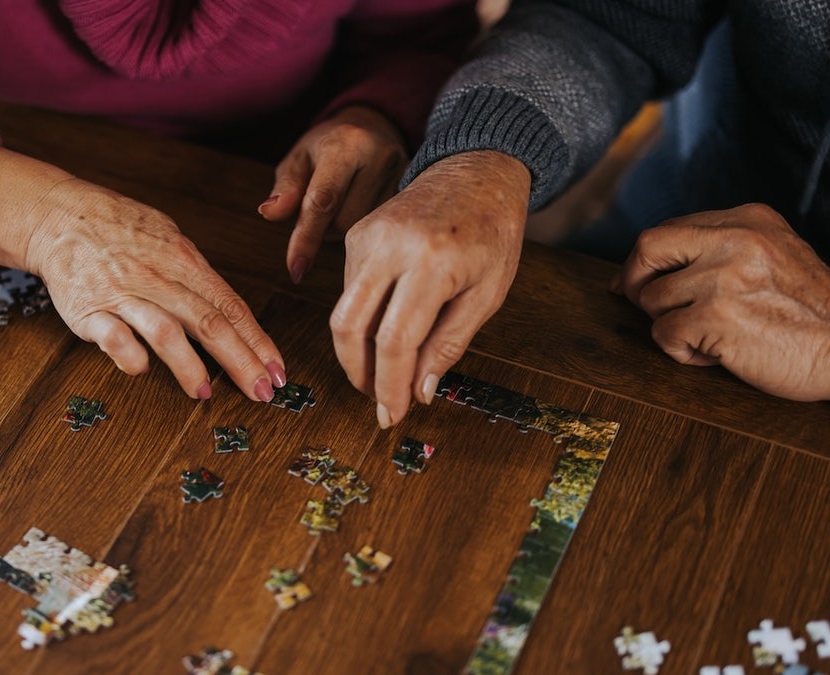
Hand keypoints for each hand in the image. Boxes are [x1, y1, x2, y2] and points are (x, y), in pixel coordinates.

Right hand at [0, 146, 286, 400]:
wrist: (61, 216)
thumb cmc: (120, 229)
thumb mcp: (169, 239)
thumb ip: (196, 277)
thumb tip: (231, 314)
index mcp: (183, 261)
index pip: (230, 306)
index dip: (257, 341)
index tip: (277, 370)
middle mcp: (158, 278)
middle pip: (208, 322)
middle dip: (241, 360)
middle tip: (263, 391)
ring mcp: (123, 295)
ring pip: (165, 332)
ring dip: (189, 366)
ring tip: (205, 393)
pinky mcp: (88, 311)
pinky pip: (113, 337)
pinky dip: (130, 356)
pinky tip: (143, 370)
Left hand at [258, 105, 407, 283]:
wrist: (373, 126)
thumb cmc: (325, 147)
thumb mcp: (298, 159)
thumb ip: (286, 188)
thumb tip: (269, 213)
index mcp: (346, 144)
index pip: (323, 201)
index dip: (306, 238)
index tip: (295, 269)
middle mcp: (379, 157)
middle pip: (345, 221)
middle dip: (325, 227)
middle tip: (322, 209)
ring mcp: (402, 174)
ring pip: (364, 229)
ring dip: (344, 229)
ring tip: (343, 204)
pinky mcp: (415, 190)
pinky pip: (383, 227)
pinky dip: (365, 227)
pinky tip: (361, 208)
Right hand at [331, 150, 529, 426]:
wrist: (475, 172)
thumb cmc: (491, 232)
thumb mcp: (487, 294)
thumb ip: (450, 344)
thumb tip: (419, 391)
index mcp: (432, 262)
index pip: (395, 340)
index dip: (389, 386)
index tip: (392, 414)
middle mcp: (390, 246)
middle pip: (349, 327)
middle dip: (358, 374)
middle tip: (377, 400)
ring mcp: (366, 236)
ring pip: (342, 312)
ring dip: (356, 352)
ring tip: (383, 373)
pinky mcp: (355, 234)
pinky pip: (348, 290)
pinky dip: (360, 321)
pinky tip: (383, 331)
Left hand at [612, 203, 829, 400]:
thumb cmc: (809, 314)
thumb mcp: (773, 258)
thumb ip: (721, 251)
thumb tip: (644, 264)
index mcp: (748, 221)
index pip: (671, 229)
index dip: (646, 260)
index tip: (635, 282)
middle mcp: (735, 240)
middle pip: (647, 247)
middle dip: (634, 280)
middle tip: (647, 306)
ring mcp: (723, 277)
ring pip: (652, 298)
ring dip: (670, 324)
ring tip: (709, 335)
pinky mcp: (716, 316)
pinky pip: (663, 334)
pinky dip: (682, 352)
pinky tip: (716, 355)